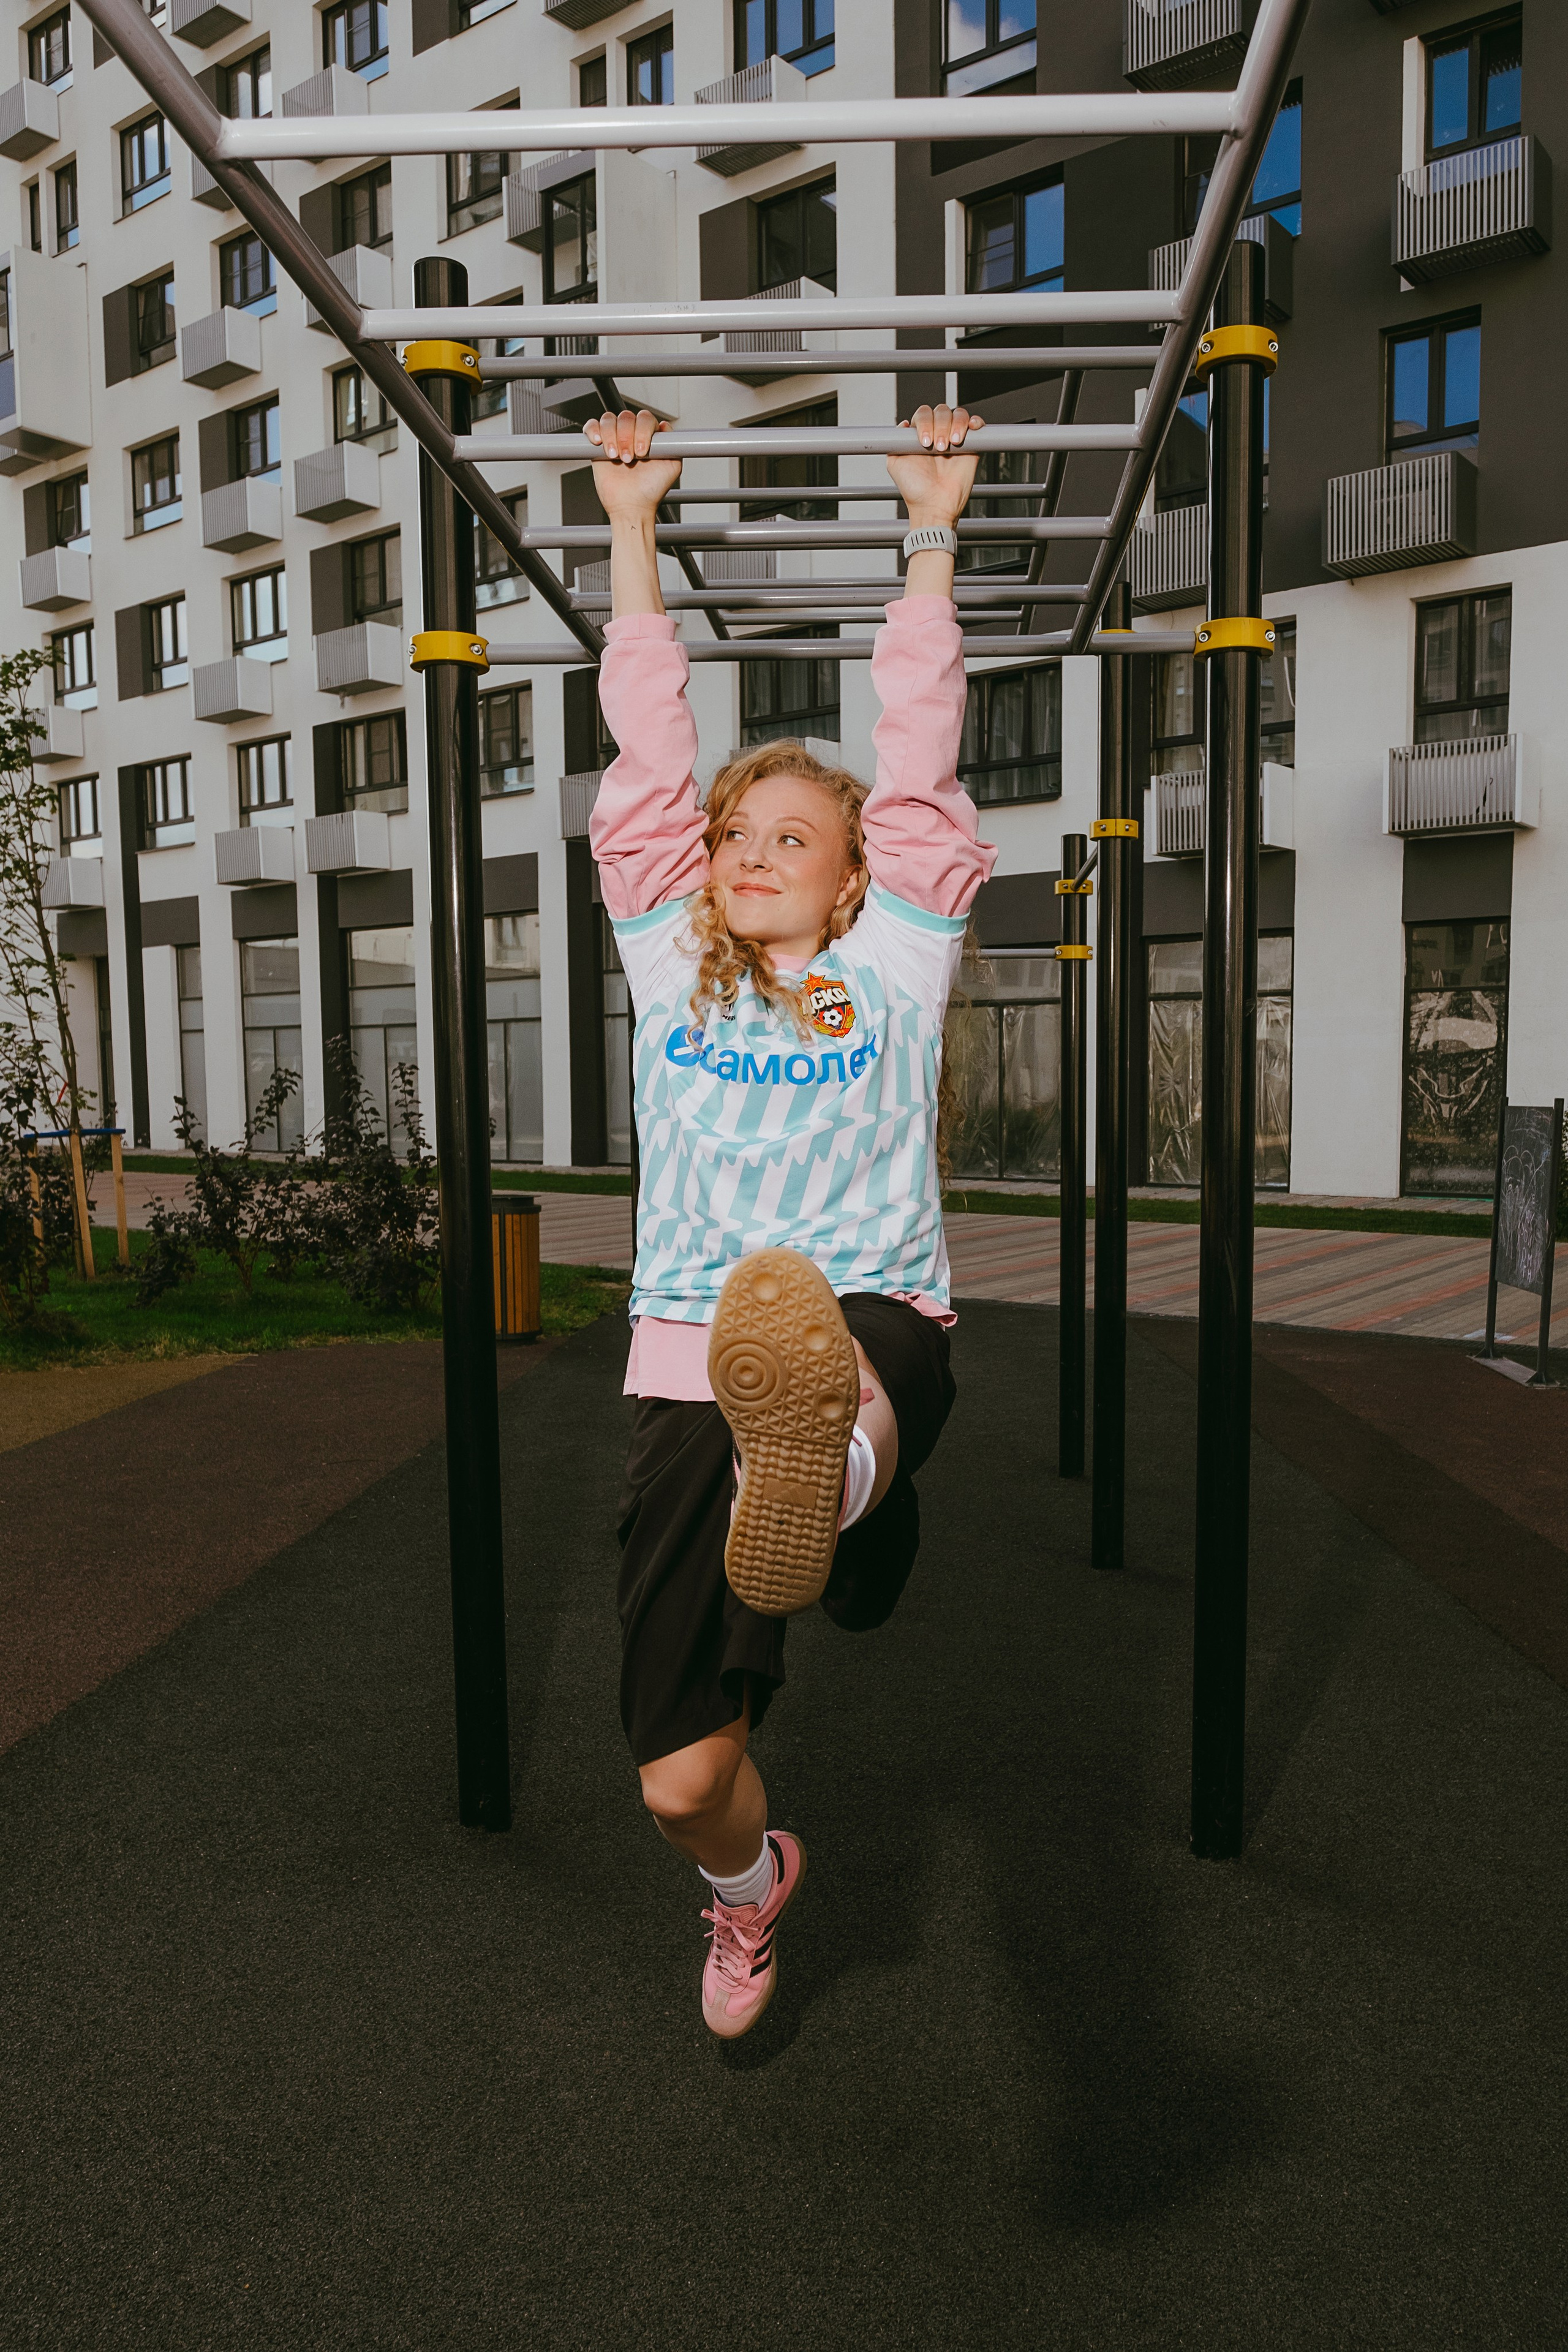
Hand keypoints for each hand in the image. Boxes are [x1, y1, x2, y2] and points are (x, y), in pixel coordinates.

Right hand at [586, 409, 681, 515]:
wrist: (631, 506)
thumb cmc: (651, 490)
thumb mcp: (672, 467)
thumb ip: (673, 444)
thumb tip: (665, 425)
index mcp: (649, 436)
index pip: (644, 418)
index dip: (642, 431)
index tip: (641, 452)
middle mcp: (632, 435)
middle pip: (626, 417)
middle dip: (626, 437)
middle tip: (628, 459)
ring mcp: (615, 439)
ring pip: (609, 420)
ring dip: (611, 436)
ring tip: (614, 457)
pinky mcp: (598, 446)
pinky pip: (592, 426)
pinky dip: (593, 429)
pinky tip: (598, 442)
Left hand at [886, 405, 984, 528]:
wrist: (934, 505)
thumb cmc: (915, 489)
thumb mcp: (895, 463)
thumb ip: (895, 441)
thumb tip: (903, 424)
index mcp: (920, 435)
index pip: (923, 414)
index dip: (924, 422)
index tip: (924, 442)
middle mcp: (938, 434)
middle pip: (941, 411)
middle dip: (940, 426)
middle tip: (938, 448)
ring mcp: (955, 439)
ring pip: (959, 414)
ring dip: (956, 425)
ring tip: (952, 445)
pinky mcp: (972, 446)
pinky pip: (976, 424)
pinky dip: (975, 422)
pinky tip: (971, 429)